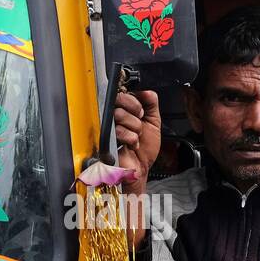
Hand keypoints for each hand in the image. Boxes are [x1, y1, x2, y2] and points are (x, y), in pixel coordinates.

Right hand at [113, 88, 160, 246]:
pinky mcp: (106, 139)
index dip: (135, 102)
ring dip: (134, 129)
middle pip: (120, 100)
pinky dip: (130, 139)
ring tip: (136, 139)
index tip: (141, 113)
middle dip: (136, 115)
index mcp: (125, 111)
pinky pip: (118, 130)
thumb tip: (147, 91)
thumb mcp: (153, 123)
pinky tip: (131, 145)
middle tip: (139, 126)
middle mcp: (115, 117)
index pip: (125, 93)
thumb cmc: (144, 150)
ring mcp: (109, 127)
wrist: (140, 169)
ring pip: (120, 115)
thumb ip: (152, 104)